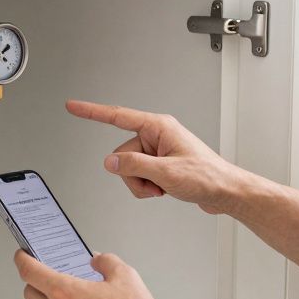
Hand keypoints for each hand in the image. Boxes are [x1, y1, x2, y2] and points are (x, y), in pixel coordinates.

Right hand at [66, 99, 246, 214]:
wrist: (224, 191)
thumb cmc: (207, 176)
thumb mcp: (166, 173)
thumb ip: (134, 165)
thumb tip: (110, 161)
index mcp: (159, 127)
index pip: (118, 116)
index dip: (92, 112)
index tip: (74, 107)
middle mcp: (157, 135)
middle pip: (122, 153)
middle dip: (133, 175)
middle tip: (154, 183)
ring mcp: (158, 150)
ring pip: (129, 168)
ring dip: (141, 183)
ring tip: (162, 188)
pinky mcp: (160, 163)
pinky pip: (139, 175)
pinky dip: (147, 186)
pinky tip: (164, 189)